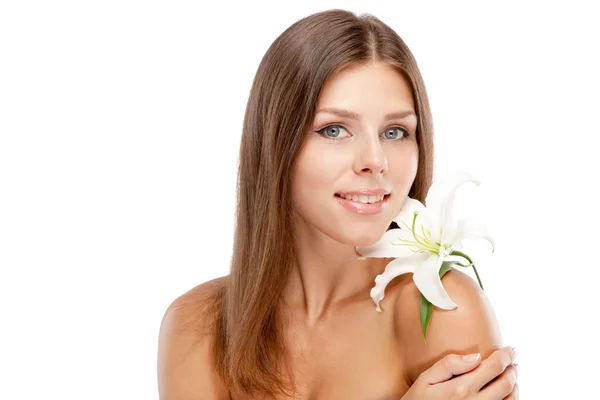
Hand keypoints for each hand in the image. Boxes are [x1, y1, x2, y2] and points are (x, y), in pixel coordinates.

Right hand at [402, 346, 518, 398]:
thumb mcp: (425, 380)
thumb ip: (449, 365)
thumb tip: (475, 356)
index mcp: (461, 388)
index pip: (493, 367)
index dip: (506, 355)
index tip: (511, 349)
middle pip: (506, 383)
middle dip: (512, 369)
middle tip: (513, 360)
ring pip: (511, 399)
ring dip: (515, 385)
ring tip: (511, 375)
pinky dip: (511, 399)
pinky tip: (507, 393)